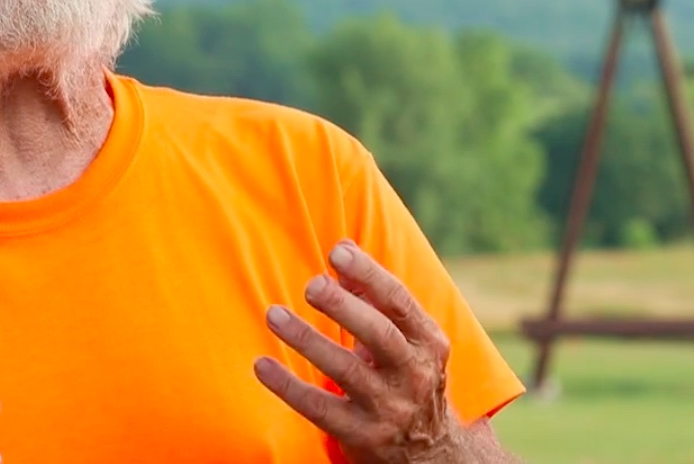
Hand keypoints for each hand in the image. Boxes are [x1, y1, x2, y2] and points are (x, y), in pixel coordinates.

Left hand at [254, 239, 462, 462]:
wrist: (430, 452)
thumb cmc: (407, 377)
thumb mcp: (405, 339)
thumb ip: (373, 296)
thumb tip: (342, 249)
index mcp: (427, 342)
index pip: (400, 303)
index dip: (370, 275)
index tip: (338, 254)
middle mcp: (414, 375)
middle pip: (380, 336)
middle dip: (345, 307)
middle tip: (311, 285)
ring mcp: (390, 408)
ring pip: (347, 372)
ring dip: (307, 340)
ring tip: (274, 315)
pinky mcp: (363, 436)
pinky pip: (319, 409)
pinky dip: (288, 386)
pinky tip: (262, 365)